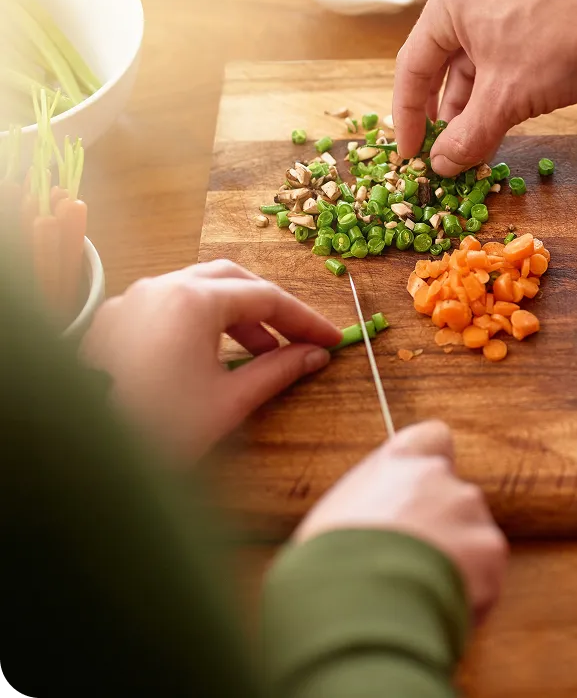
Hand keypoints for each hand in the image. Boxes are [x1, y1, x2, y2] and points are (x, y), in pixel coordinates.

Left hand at [79, 260, 340, 461]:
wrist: (82, 459)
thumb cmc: (155, 431)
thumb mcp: (228, 402)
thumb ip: (278, 370)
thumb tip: (314, 355)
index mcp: (191, 301)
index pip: (266, 297)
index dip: (304, 320)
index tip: (331, 339)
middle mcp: (159, 287)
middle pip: (231, 279)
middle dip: (269, 307)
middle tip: (297, 338)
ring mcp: (130, 302)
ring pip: (196, 288)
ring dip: (234, 314)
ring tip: (259, 352)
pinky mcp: (111, 322)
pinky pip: (166, 306)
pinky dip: (199, 321)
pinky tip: (210, 355)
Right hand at [294, 420, 507, 623]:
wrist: (357, 603)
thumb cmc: (330, 562)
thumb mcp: (335, 516)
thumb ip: (370, 505)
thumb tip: (373, 525)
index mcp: (399, 460)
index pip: (433, 437)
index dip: (431, 463)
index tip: (420, 490)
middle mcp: (439, 477)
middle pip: (453, 495)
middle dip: (441, 525)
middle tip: (413, 559)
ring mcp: (468, 511)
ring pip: (472, 534)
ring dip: (458, 558)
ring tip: (420, 590)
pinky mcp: (490, 550)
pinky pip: (486, 573)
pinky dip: (470, 592)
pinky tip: (436, 605)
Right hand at [392, 0, 576, 175]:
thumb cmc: (555, 45)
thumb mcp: (503, 99)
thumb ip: (467, 136)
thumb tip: (442, 167)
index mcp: (449, 4)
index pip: (412, 67)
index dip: (408, 117)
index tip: (410, 153)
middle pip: (442, 68)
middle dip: (444, 118)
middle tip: (441, 155)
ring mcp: (505, 6)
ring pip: (476, 69)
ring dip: (473, 113)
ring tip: (473, 152)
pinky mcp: (533, 20)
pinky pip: (502, 63)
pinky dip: (498, 97)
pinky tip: (499, 130)